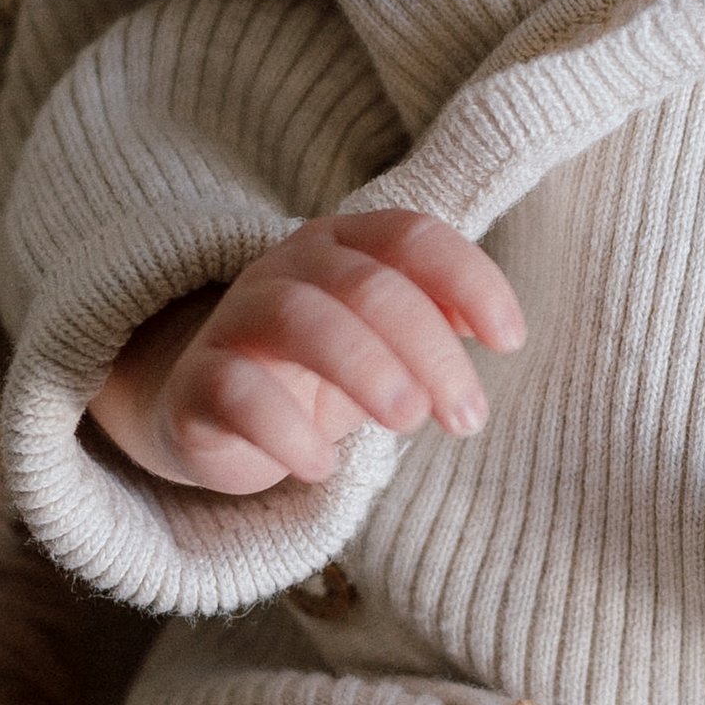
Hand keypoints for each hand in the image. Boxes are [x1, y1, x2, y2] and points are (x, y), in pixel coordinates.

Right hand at [87, 212, 524, 494]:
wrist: (215, 413)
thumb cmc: (324, 372)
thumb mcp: (387, 343)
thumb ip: (439, 322)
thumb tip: (499, 328)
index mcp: (343, 245)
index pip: (413, 236)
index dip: (470, 280)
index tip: (509, 342)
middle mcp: (287, 269)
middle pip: (367, 284)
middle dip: (429, 350)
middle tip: (467, 417)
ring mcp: (234, 321)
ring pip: (301, 320)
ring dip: (367, 370)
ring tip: (409, 423)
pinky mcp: (195, 384)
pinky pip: (236, 392)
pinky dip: (286, 432)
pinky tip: (320, 468)